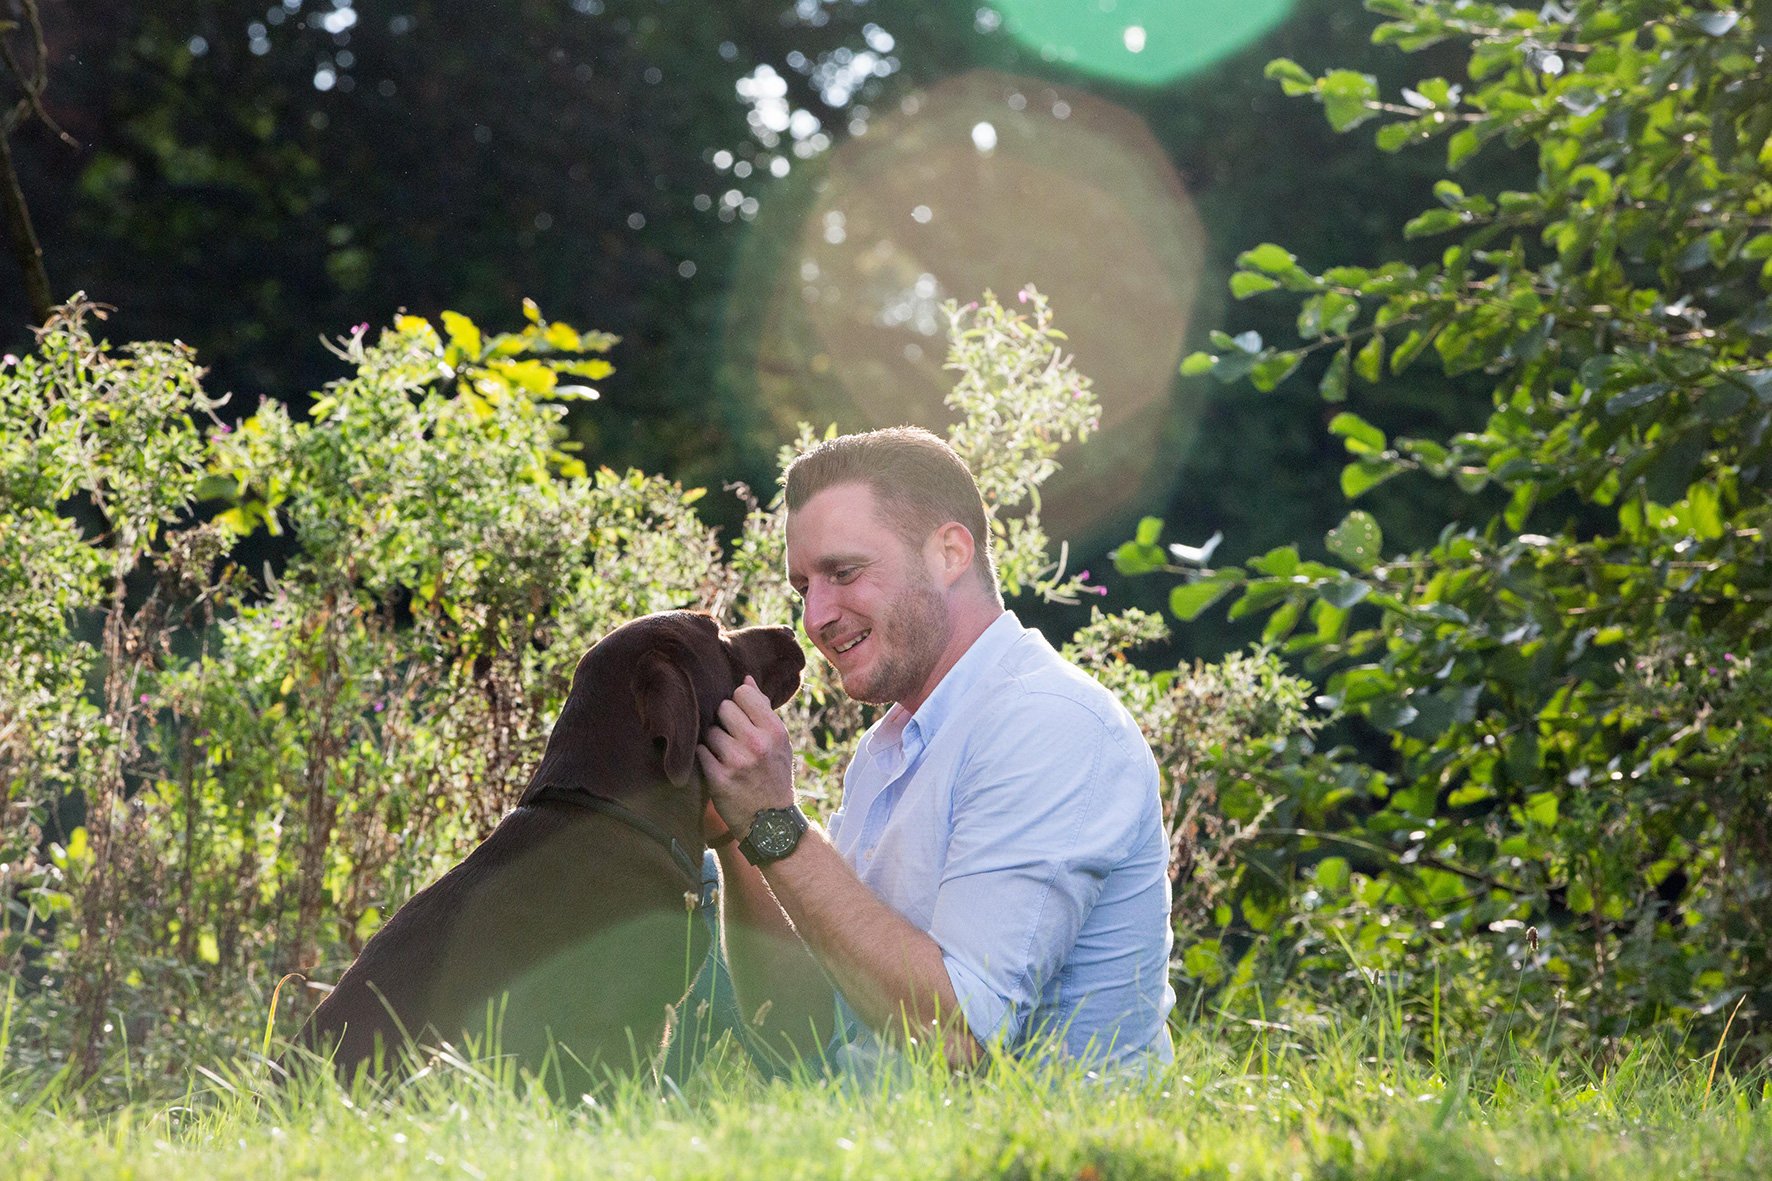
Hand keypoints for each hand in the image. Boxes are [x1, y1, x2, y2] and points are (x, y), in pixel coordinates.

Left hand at [697, 676, 795, 836]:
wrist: (772, 822)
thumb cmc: (774, 775)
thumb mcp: (779, 742)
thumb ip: (762, 710)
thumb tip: (746, 679)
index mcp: (774, 730)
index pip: (743, 693)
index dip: (738, 702)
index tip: (740, 716)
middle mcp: (757, 743)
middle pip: (723, 708)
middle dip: (724, 720)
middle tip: (731, 736)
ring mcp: (737, 762)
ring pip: (710, 731)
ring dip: (713, 741)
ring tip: (724, 754)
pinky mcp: (719, 779)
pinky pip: (700, 753)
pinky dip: (705, 758)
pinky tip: (715, 766)